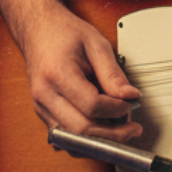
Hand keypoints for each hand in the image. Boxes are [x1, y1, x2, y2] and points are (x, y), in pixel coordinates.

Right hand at [19, 4, 142, 142]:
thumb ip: (113, 73)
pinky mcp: (44, 115)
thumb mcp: (96, 45)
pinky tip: (104, 129)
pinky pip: (66, 138)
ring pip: (73, 141)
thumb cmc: (65, 34)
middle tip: (133, 128)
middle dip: (112, 134)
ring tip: (121, 130)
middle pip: (81, 130)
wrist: (39, 30)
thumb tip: (130, 96)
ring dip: (100, 141)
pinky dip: (87, 138)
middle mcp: (45, 96)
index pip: (91, 105)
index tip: (130, 103)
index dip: (116, 109)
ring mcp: (41, 108)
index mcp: (57, 74)